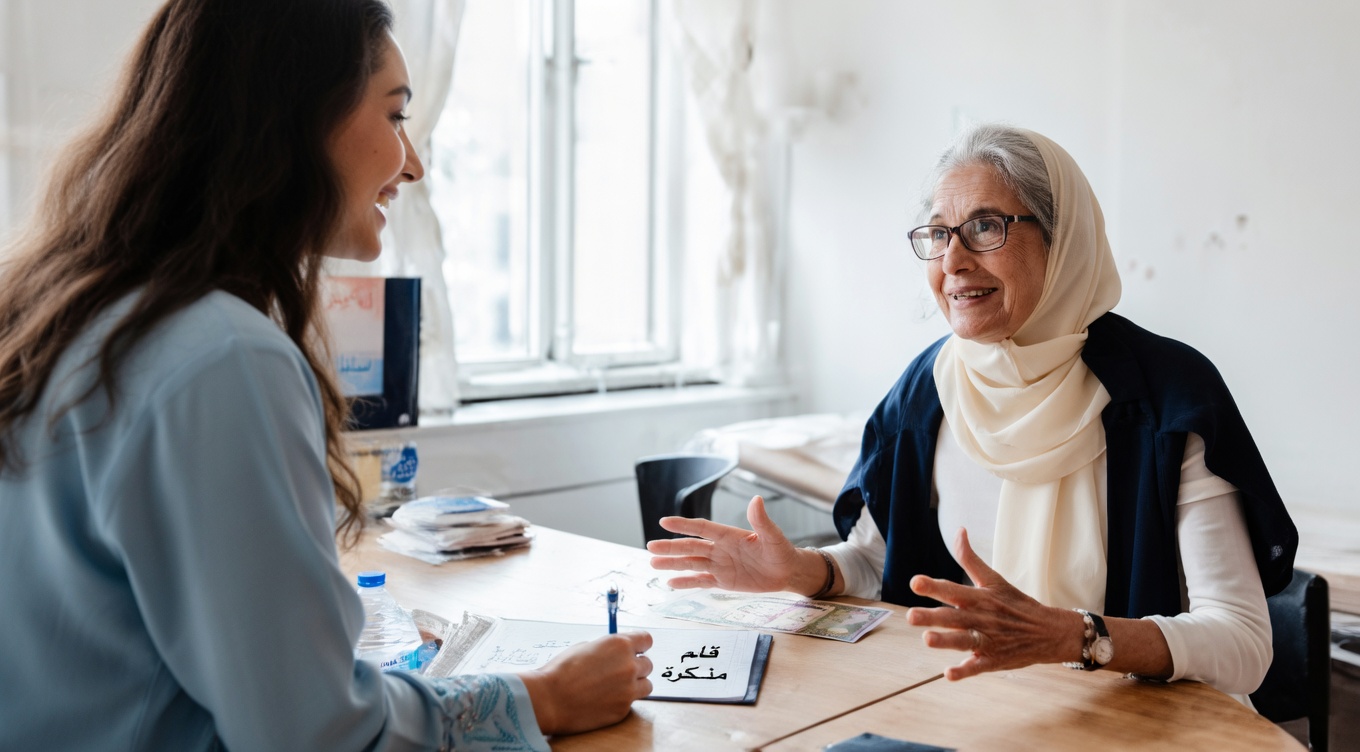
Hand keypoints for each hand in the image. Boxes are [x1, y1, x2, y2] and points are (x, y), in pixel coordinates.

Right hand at [520, 631, 653, 734]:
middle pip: (648, 664)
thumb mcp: (585, 647)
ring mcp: (628, 690)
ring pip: (646, 685)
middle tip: (619, 670)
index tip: (637, 649)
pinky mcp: (623, 709)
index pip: (646, 640)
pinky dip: (621, 700)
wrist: (549, 699)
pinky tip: (604, 699)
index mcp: (620, 645)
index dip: (640, 645)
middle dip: (636, 666)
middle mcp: (629, 666)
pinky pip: (631, 702)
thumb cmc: (561, 671)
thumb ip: (607, 649)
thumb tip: (615, 653)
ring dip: (635, 684)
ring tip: (615, 686)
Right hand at [646, 496, 804, 592]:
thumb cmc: (781, 551)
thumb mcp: (773, 536)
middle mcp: (720, 549)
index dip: (683, 525)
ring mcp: (720, 565)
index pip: (702, 528)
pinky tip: (670, 583)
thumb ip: (761, 520)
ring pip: (691, 564)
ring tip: (653, 563)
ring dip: (672, 563)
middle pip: (691, 547)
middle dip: (670, 547)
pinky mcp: (723, 581)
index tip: (664, 521)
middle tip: (650, 546)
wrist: (787, 571)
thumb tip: (756, 499)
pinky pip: (701, 581)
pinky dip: (686, 582)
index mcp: (729, 535)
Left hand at [905, 528, 1084, 680]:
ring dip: (945, 641)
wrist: (1049, 631)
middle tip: (911, 616)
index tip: (914, 582)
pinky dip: (965, 671)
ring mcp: (988, 640)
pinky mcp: (994, 660)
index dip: (934, 586)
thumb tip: (959, 531)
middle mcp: (981, 618)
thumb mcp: (994, 579)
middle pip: (954, 617)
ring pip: (964, 641)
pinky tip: (949, 674)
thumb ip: (970, 559)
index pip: (953, 590)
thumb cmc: (1016, 604)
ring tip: (927, 640)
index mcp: (979, 598)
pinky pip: (978, 666)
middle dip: (932, 617)